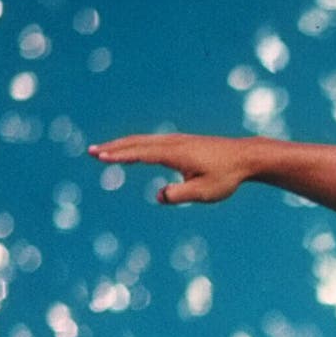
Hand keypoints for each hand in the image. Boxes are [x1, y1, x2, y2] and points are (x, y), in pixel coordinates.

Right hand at [88, 133, 259, 204]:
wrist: (244, 157)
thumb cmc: (226, 176)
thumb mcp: (205, 192)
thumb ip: (180, 195)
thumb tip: (159, 196)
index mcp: (175, 153)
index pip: (141, 154)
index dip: (120, 156)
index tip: (101, 157)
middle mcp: (172, 143)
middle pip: (136, 143)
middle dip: (113, 148)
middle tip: (90, 152)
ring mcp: (176, 140)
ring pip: (142, 140)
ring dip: (121, 145)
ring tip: (102, 151)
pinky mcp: (180, 142)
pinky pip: (151, 141)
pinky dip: (134, 144)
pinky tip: (129, 150)